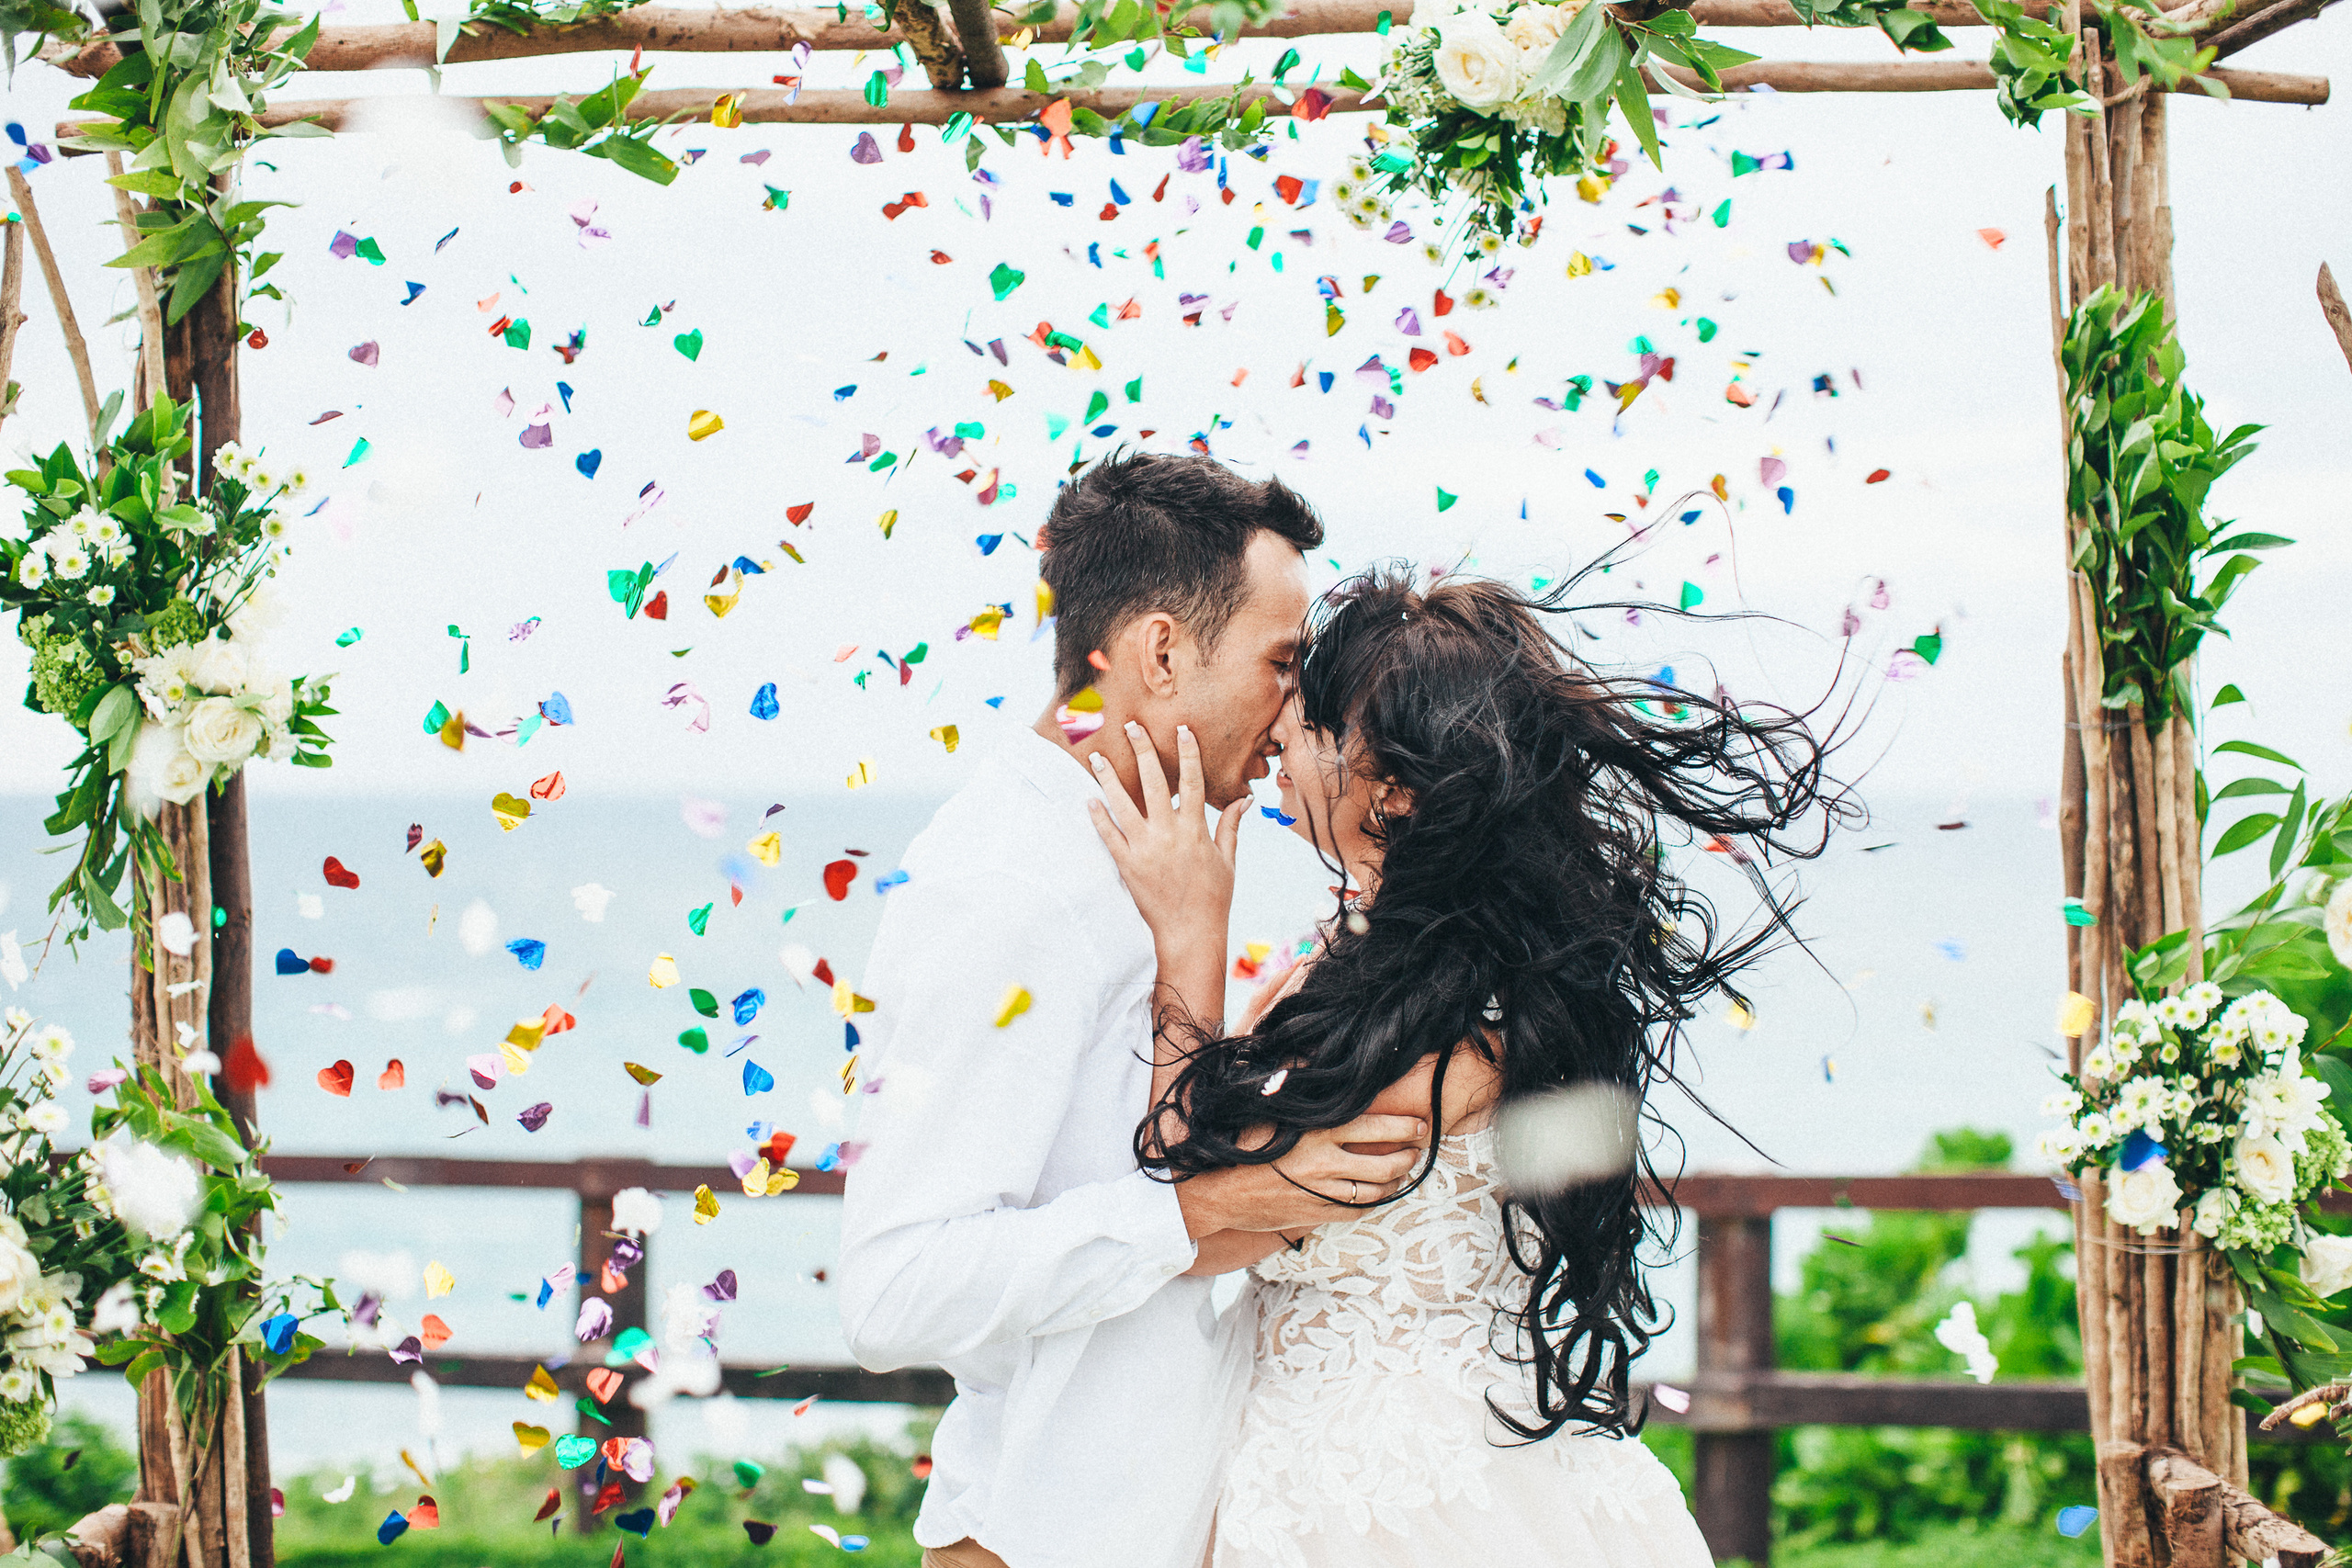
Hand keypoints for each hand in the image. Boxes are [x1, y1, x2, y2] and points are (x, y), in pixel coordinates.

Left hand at [1086, 722, 1247, 966]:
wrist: (1190, 933)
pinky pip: (1109, 835)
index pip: (1193, 781)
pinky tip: (1089, 799)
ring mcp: (1145, 849)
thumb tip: (1245, 800)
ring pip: (1123, 804)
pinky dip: (1098, 817)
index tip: (1182, 729)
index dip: (1188, 752)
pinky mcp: (1127, 865)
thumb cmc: (1213, 898)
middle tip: (1131, 726)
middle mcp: (1169, 834)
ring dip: (1108, 778)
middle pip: (1154, 782)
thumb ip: (1231, 826)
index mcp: (1195, 829)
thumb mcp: (1227, 860)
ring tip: (1095, 756)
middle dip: (1142, 750)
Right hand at [1173, 1113, 1432, 1238]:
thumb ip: (1300, 1097)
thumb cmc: (1244, 1146)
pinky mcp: (1316, 1214)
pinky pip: (1356, 1211)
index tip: (1419, 1124)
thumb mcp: (1273, 1115)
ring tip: (1402, 1173)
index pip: (1376, 1127)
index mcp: (1317, 1131)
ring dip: (1396, 1182)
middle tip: (1418, 1150)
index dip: (1404, 1127)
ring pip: (1375, 1190)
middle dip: (1408, 1156)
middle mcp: (1325, 1162)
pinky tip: (1377, 1195)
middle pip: (1384, 1162)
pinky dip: (1372, 1203)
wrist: (1219, 1193)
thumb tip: (1313, 1066)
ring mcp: (1322, 1191)